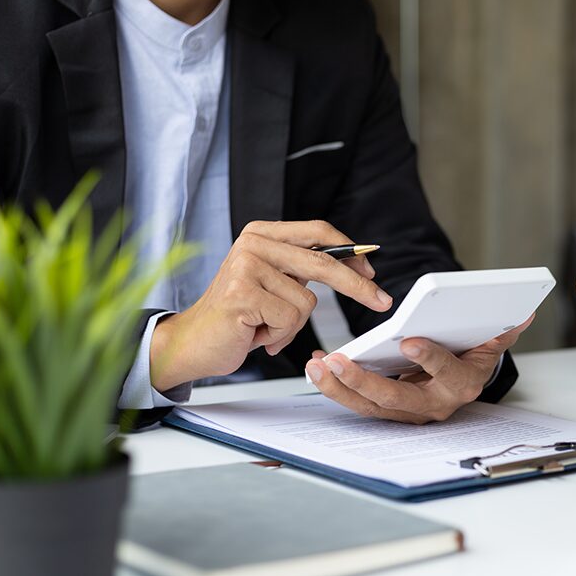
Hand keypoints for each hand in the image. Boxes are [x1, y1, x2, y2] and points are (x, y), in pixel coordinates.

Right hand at [150, 220, 392, 390]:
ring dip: (291, 325)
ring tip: (263, 326)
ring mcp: (246, 266)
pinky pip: (289, 319)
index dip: (350, 250)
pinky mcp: (242, 293)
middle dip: (358, 286)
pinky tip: (255, 333)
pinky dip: (278, 336)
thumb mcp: (274, 283)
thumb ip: (301, 268)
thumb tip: (355, 264)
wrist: (193, 343)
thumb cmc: (239, 317)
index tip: (372, 270)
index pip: (319, 232)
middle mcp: (253, 243)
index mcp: (262, 234)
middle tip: (382, 301)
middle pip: (323, 263)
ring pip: (306, 301)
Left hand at [305, 315, 533, 424]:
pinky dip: (335, 385)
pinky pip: (359, 402)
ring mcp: (408, 412)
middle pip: (395, 399)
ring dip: (338, 387)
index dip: (430, 358)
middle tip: (336, 361)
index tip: (410, 340)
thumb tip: (523, 314)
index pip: (446, 372)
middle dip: (363, 381)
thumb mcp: (490, 343)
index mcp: (461, 384)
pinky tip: (316, 365)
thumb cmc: (471, 356)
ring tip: (315, 364)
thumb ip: (503, 331)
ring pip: (369, 406)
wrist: (463, 382)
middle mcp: (434, 405)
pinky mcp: (387, 410)